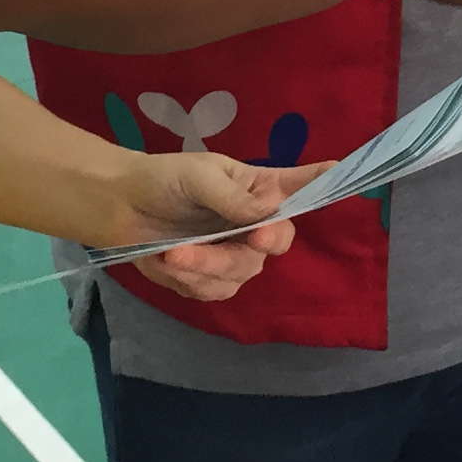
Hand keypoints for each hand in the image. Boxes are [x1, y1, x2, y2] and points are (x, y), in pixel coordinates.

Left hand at [113, 152, 322, 300]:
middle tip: (253, 238)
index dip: (324, 182)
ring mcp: (235, 254)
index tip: (342, 170)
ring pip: (243, 272)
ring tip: (174, 253)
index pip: (300, 186)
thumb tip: (273, 208)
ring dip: (208, 265)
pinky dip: (192, 280)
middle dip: (264, 242)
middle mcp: (255, 224)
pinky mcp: (211, 280)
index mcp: (259, 189)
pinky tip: (170, 262)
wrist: (119, 208)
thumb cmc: (164, 180)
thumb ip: (234, 198)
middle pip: (279, 241)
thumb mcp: (199, 177)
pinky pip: (216, 291)